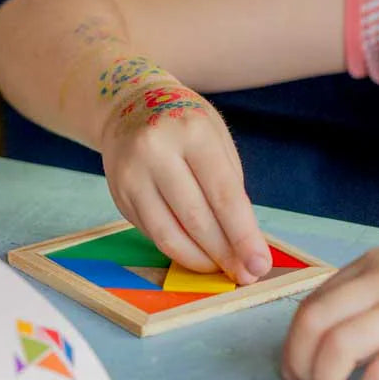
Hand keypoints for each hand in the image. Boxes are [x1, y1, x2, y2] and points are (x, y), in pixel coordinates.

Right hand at [99, 79, 271, 284]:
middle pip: (196, 218)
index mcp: (191, 131)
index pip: (223, 194)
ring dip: (199, 260)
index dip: (244, 235)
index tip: (260, 264)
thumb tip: (244, 244)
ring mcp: (131, 174)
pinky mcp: (118, 195)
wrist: (130, 104)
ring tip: (221, 268)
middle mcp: (155, 151)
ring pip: (168, 234)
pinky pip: (151, 233)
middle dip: (224, 254)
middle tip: (245, 275)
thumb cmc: (185, 123)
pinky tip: (196, 253)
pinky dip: (177, 248)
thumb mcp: (217, 137)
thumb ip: (230, 187)